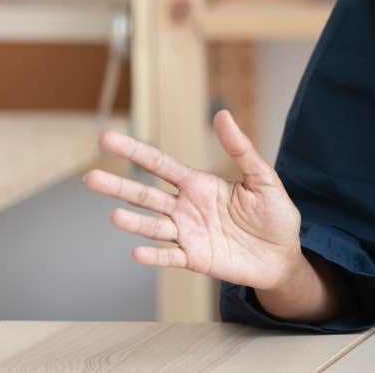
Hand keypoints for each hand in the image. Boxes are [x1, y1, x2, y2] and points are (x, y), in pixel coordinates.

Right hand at [83, 110, 304, 291]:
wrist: (283, 256)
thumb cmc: (274, 214)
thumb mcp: (262, 178)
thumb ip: (241, 149)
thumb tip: (223, 115)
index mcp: (199, 184)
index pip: (159, 164)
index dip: (134, 151)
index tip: (106, 139)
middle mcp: (186, 207)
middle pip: (145, 195)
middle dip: (119, 187)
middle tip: (90, 178)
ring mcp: (187, 234)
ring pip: (153, 226)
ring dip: (134, 223)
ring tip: (115, 217)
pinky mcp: (194, 259)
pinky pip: (170, 257)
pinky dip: (154, 257)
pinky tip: (138, 253)